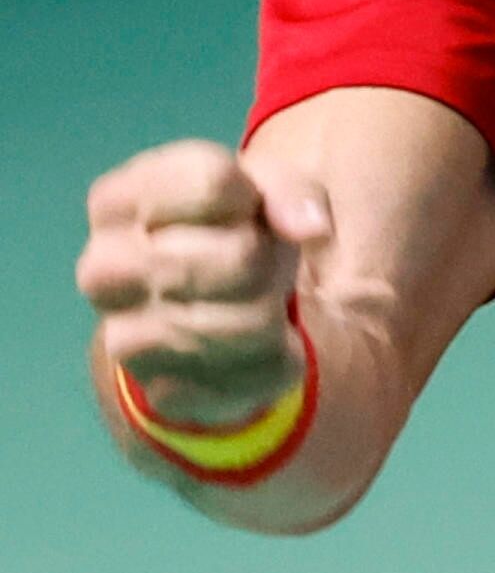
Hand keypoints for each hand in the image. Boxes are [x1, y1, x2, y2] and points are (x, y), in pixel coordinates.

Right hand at [78, 139, 330, 428]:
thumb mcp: (261, 188)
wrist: (201, 311)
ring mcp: (124, 337)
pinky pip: (259, 371)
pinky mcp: (161, 391)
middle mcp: (103, 270)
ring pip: (253, 320)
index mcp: (116, 201)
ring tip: (251, 298)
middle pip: (241, 256)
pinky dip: (277, 356)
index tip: (241, 206)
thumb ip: (290, 191)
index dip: (252, 193)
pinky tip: (250, 345)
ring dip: (274, 306)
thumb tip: (312, 227)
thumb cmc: (226, 229)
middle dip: (268, 256)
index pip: (212, 181)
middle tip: (253, 259)